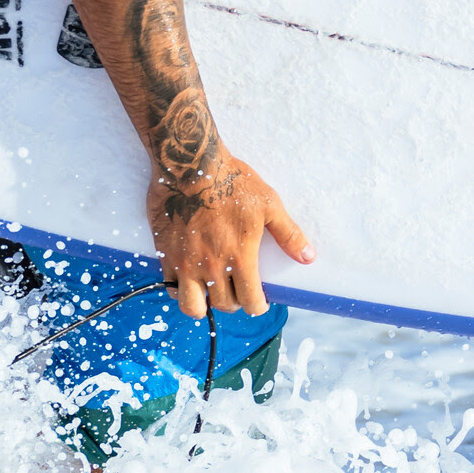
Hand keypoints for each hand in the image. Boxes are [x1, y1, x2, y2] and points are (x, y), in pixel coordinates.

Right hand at [148, 151, 311, 317]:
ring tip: (210, 290)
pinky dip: (180, 289)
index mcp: (240, 257)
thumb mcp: (268, 205)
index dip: (258, 306)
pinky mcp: (165, 254)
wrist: (190, 165)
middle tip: (236, 288)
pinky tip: (189, 277)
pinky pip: (170, 286)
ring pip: (192, 306)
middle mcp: (212, 266)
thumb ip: (288, 235)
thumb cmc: (232, 181)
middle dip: (234, 302)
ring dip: (203, 304)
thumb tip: (308, 257)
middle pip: (224, 306)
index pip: (250, 303)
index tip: (258, 300)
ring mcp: (185, 263)